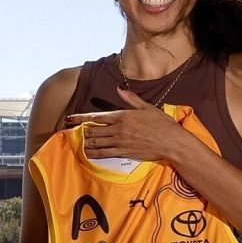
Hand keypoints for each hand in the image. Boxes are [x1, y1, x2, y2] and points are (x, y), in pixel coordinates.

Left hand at [66, 86, 196, 165]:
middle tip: (72, 132)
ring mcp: (120, 141)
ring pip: (96, 142)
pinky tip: (88, 154)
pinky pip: (104, 154)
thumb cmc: (161, 123)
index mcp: (122, 115)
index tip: (70, 119)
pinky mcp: (124, 152)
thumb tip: (119, 88)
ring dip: (85, 143)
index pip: (96, 117)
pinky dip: (94, 153)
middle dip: (81, 131)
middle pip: (93, 130)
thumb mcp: (146, 107)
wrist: (171, 141)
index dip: (81, 118)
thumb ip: (131, 98)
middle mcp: (118, 128)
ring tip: (78, 142)